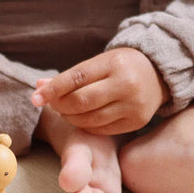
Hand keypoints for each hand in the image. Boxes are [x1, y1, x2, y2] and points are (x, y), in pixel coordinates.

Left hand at [31, 48, 169, 134]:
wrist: (158, 73)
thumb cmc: (120, 67)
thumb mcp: (97, 63)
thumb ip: (69, 76)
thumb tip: (39, 86)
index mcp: (113, 64)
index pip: (75, 78)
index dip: (52, 89)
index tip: (35, 98)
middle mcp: (126, 84)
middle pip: (81, 101)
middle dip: (59, 105)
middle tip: (51, 104)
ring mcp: (133, 105)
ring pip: (89, 119)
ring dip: (70, 117)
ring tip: (66, 110)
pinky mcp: (137, 122)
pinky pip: (102, 129)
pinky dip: (86, 125)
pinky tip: (82, 118)